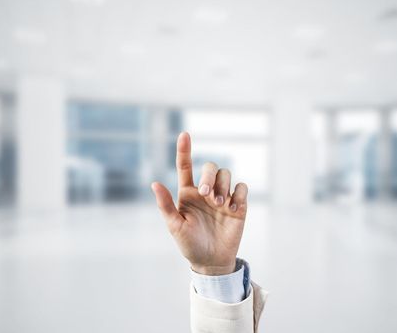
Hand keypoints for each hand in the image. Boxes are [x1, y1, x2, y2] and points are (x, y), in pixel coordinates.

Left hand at [151, 132, 247, 275]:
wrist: (211, 262)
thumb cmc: (190, 244)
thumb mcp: (175, 227)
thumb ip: (166, 205)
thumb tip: (154, 184)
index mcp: (188, 193)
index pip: (185, 167)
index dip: (184, 150)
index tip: (184, 134)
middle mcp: (205, 191)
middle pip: (210, 167)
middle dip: (209, 176)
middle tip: (207, 195)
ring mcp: (222, 197)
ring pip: (226, 174)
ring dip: (223, 186)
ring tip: (220, 205)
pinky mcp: (238, 205)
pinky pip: (241, 188)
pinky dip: (238, 194)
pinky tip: (234, 209)